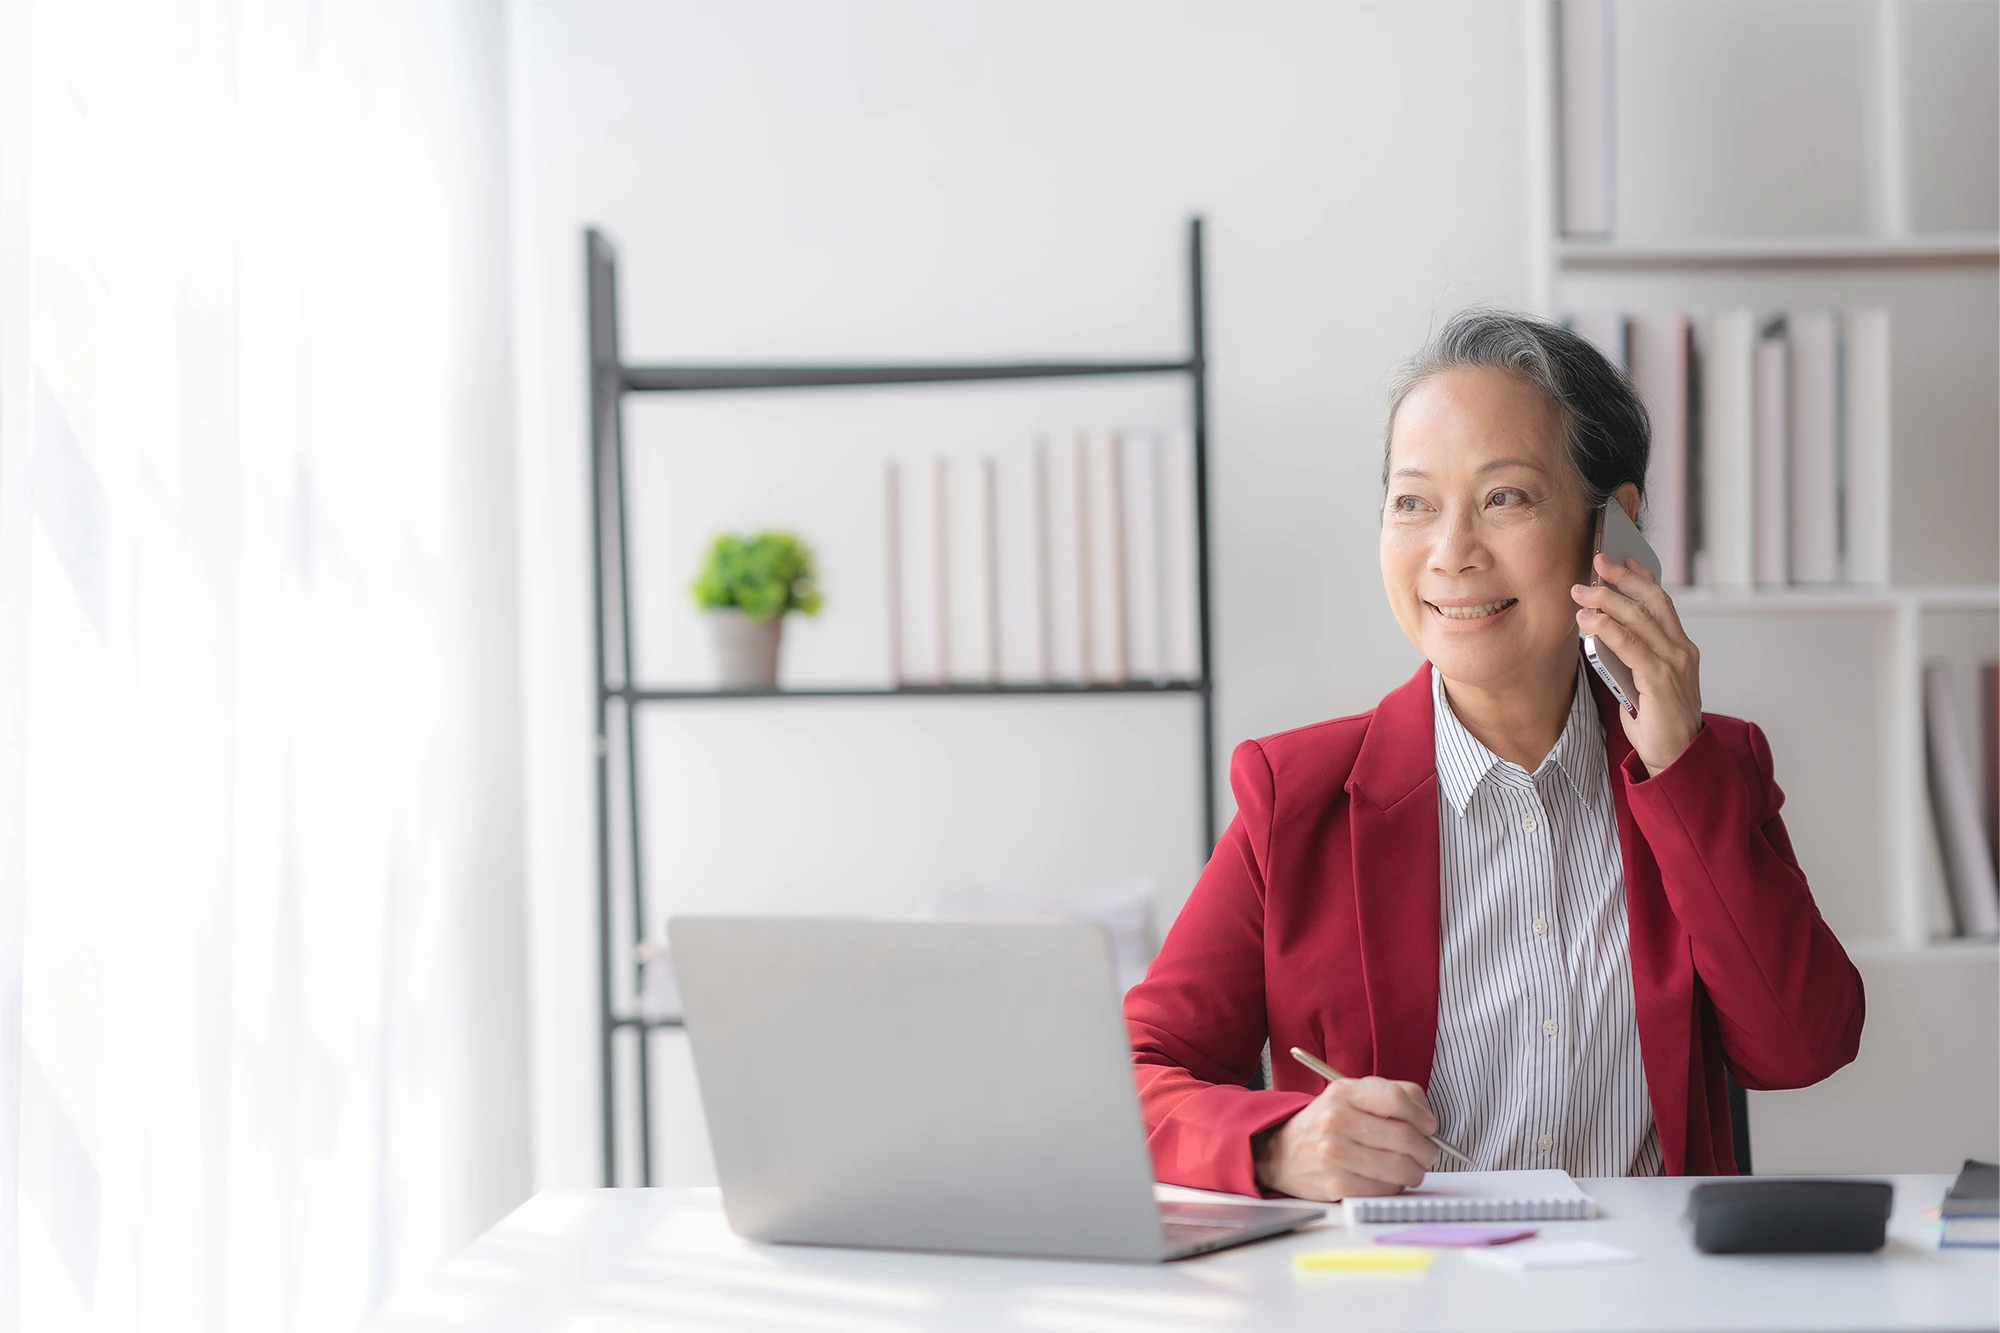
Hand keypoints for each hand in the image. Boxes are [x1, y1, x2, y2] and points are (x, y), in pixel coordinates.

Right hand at [1252, 1076, 1438, 1200]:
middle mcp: (1337, 1120)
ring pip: (1401, 1168)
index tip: (1429, 1126)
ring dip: (1415, 1172)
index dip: (1422, 1116)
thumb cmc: (1325, 1124)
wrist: (1281, 1153)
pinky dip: (1394, 1187)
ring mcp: (1335, 1154)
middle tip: (1427, 1153)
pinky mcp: (1337, 1185)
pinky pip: (1386, 1189)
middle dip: (1427, 1150)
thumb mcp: (1350, 1096)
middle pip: (1405, 1137)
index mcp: (1343, 1093)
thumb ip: (1392, 1094)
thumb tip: (1427, 1118)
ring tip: (1410, 1168)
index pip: (1397, 1099)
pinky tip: (1386, 1179)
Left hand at [1572, 553, 1703, 775]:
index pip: (1661, 603)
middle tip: (1596, 562)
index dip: (1641, 577)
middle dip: (1622, 579)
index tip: (1622, 558)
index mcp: (1680, 648)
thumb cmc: (1657, 721)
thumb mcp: (1642, 680)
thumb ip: (1630, 656)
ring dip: (1607, 601)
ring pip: (1639, 620)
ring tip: (1581, 591)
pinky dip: (1608, 629)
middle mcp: (1681, 651)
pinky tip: (1589, 621)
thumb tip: (1601, 634)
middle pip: (1651, 602)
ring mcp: (1674, 665)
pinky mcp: (1660, 681)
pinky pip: (1631, 647)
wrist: (1675, 757)